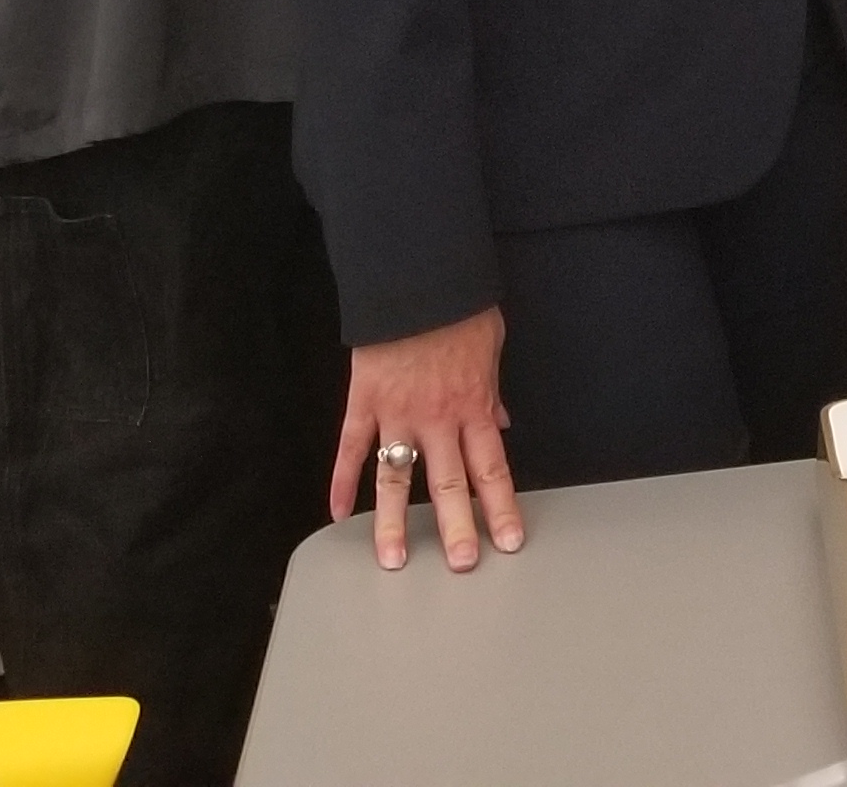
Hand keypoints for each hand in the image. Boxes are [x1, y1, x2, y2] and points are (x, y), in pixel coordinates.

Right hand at [332, 308, 520, 572]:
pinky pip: (350, 450)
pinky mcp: (362, 404)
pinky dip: (340, 483)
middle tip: (462, 564)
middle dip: (456, 528)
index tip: (508, 541)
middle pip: (447, 484)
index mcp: (472, 407)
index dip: (500, 508)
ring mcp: (396, 415)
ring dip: (393, 523)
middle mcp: (436, 419)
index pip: (491, 469)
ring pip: (395, 480)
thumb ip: (492, 393)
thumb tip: (501, 423)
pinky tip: (338, 514)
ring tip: (395, 560)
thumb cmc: (458, 309)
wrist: (417, 281)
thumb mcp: (491, 348)